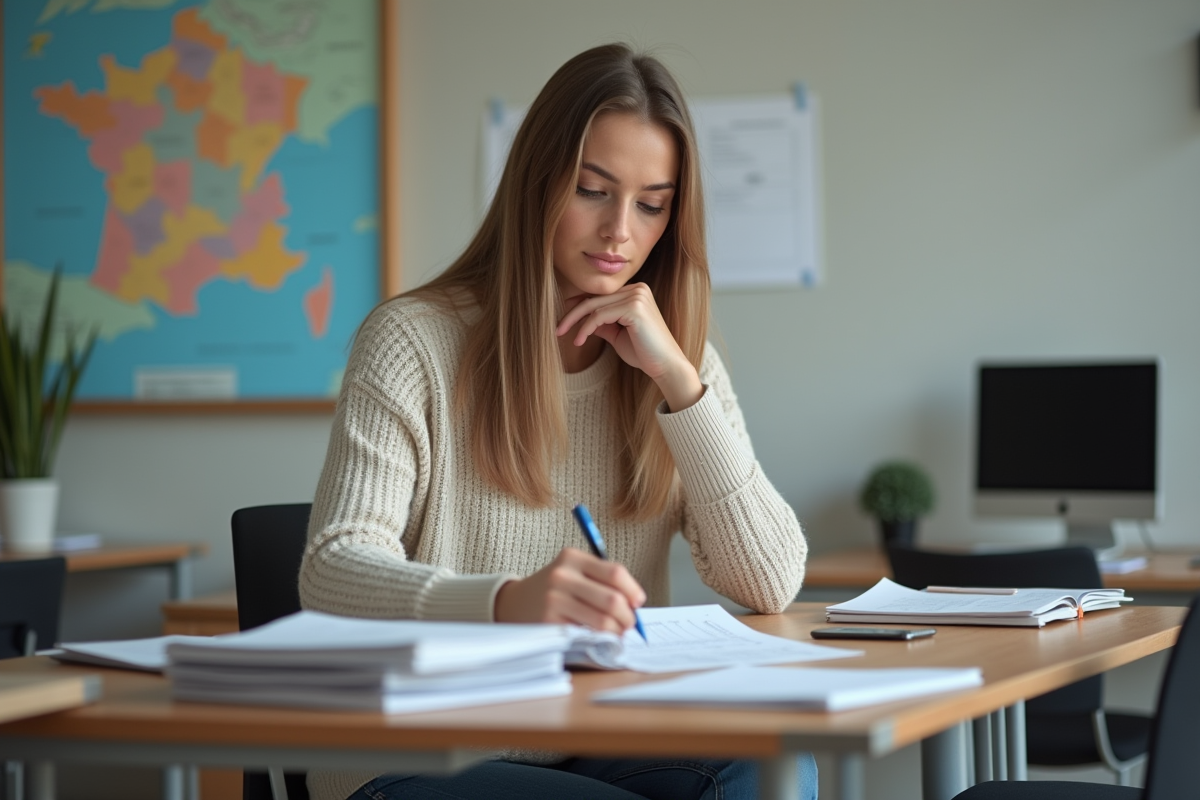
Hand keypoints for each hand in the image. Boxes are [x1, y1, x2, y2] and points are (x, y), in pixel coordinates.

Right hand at [493, 547, 645, 633]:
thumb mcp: (573, 572)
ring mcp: (554, 600)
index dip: (633, 590)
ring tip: (616, 633)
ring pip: (602, 621)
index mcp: (572, 557)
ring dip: (617, 631)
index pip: (615, 573)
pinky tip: (598, 638)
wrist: (514, 603)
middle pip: (612, 599)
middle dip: (628, 617)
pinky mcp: (549, 623)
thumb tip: (634, 604)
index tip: (637, 602)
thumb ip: (601, 581)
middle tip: (629, 624)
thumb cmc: (554, 589)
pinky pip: (586, 634)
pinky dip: (598, 639)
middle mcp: (562, 576)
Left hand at [555, 283, 703, 410]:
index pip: (600, 296)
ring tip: (565, 336)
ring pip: (594, 306)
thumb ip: (602, 324)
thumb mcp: (617, 335)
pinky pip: (600, 315)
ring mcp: (637, 296)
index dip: (578, 306)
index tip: (563, 320)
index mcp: (635, 292)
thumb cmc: (644, 353)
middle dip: (572, 313)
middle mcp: (637, 289)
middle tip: (557, 329)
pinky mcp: (635, 307)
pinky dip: (585, 328)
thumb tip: (580, 319)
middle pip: (594, 298)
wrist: (666, 366)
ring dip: (576, 322)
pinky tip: (578, 340)